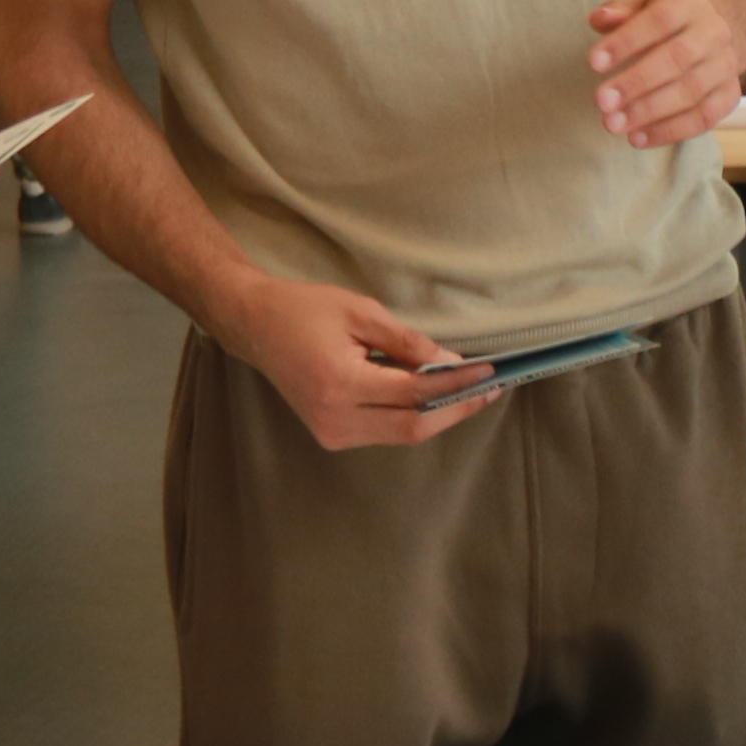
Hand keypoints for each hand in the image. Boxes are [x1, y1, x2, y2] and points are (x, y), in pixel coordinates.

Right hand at [231, 274, 501, 454]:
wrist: (256, 327)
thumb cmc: (304, 310)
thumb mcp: (361, 312)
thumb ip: (408, 341)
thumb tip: (452, 363)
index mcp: (340, 383)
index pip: (414, 391)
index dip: (455, 383)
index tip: (488, 371)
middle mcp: (335, 418)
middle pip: (414, 427)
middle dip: (456, 410)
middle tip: (490, 390)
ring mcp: (331, 432)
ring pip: (402, 434)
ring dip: (438, 414)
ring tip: (469, 391)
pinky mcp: (332, 435)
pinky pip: (385, 431)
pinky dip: (413, 414)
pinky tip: (433, 396)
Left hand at [582, 0, 745, 146]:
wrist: (715, 34)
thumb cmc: (666, 21)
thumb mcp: (644, 5)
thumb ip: (620, 11)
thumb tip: (600, 19)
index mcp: (689, 4)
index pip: (659, 21)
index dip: (626, 42)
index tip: (593, 63)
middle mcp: (713, 33)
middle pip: (677, 59)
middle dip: (636, 83)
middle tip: (602, 102)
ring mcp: (725, 66)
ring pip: (690, 92)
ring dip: (648, 112)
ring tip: (613, 124)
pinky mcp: (729, 96)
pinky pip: (704, 118)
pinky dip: (669, 131)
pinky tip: (637, 138)